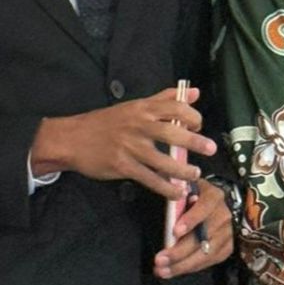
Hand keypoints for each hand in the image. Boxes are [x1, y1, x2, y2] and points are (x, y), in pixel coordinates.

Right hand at [30, 87, 216, 199]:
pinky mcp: (123, 166)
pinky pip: (150, 179)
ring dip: (183, 170)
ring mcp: (131, 147)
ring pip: (164, 160)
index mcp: (142, 108)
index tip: (199, 124)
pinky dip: (166, 187)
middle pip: (173, 132)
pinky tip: (176, 192)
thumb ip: (165, 98)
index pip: (175, 107)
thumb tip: (194, 92)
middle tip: (210, 148)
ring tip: (195, 174)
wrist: (73, 139)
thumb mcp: (134, 106)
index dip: (192, 115)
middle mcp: (138, 126)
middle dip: (195, 141)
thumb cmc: (106, 122)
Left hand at [154, 180, 233, 277]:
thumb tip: (168, 207)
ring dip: (182, 265)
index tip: (175, 232)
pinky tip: (173, 271)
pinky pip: (208, 262)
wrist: (219, 205)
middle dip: (179, 251)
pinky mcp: (227, 248)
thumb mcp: (187, 189)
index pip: (204, 207)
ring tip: (162, 271)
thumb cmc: (196, 196)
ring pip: (205, 254)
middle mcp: (223, 216)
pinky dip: (189, 268)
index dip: (191, 220)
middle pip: (202, 237)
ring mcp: (227, 234)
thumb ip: (178, 197)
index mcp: (213, 197)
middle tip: (159, 260)